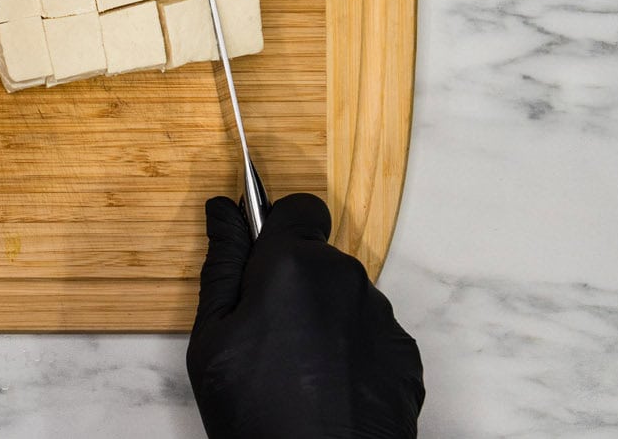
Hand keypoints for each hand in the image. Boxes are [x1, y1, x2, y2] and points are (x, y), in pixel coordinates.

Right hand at [187, 194, 423, 438]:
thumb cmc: (255, 409)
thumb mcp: (212, 335)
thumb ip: (222, 262)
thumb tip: (222, 209)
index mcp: (293, 265)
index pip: (299, 207)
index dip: (278, 227)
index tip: (261, 258)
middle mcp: (346, 279)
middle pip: (318, 259)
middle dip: (293, 283)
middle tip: (264, 335)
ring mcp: (382, 319)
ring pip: (344, 298)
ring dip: (322, 318)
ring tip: (296, 370)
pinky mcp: (405, 357)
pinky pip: (370, 335)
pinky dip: (350, 351)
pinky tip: (327, 387)